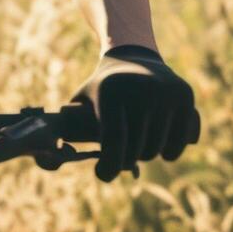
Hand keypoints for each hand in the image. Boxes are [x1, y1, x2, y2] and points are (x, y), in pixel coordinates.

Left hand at [72, 46, 200, 181]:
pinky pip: (177, 144)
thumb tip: (47, 159)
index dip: (109, 165)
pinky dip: (168, 153)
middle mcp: (142, 90)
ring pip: (157, 150)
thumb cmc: (103, 88)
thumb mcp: (82, 99)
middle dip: (126, 159)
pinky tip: (160, 145)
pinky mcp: (185, 97)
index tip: (103, 174)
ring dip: (146, 156)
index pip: (114, 141)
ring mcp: (166, 93)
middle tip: (120, 154)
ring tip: (137, 144)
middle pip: (137, 150)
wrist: (135, 57)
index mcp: (112, 91)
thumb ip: (67, 126)